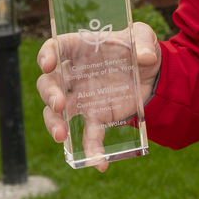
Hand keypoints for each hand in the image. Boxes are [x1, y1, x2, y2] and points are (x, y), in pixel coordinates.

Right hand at [36, 21, 160, 171]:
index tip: (47, 64)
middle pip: (50, 83)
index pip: (56, 47)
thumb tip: (146, 57)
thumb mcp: (144, 36)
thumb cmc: (140, 48)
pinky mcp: (96, 117)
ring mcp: (82, 98)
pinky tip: (98, 162)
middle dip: (49, 94)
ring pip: (57, 113)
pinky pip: (88, 135)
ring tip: (61, 136)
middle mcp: (75, 74)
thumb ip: (145, 43)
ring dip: (54, 124)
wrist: (152, 74)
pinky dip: (91, 150)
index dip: (47, 54)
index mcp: (81, 48)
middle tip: (58, 105)